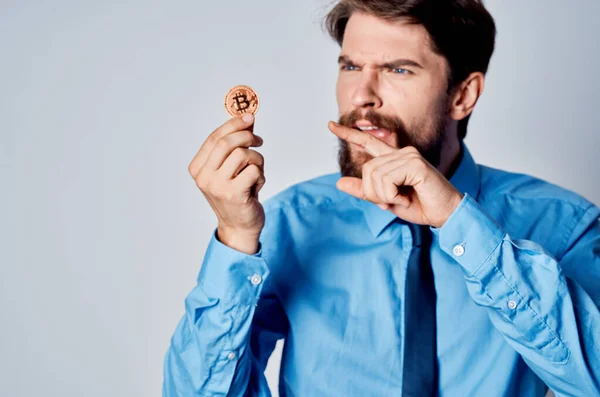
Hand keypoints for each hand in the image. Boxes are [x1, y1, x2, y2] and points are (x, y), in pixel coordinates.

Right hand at [188, 114, 264, 253]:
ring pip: (243, 155)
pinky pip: (254, 170)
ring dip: (257, 160)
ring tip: (257, 172)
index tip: (249, 117)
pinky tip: (256, 186)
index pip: (215, 138)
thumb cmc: (236, 195)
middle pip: (227, 143)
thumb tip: (246, 120)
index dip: (233, 124)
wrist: (239, 227)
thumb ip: (233, 146)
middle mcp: (204, 177)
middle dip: (247, 136)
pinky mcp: (234, 194)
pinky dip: (261, 175)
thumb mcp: (229, 169)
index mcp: (198, 168)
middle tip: (259, 140)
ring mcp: (217, 186)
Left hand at [328, 121, 463, 227]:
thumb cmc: (420, 206)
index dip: (348, 134)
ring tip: (403, 199)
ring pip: (374, 176)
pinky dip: (391, 195)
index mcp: (394, 159)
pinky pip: (386, 180)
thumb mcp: (386, 200)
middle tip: (392, 201)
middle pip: (367, 170)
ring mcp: (409, 156)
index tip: (330, 125)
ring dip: (384, 196)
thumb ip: (364, 191)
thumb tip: (339, 182)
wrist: (445, 215)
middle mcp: (402, 152)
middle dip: (374, 193)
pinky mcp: (415, 164)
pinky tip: (407, 196)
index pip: (368, 142)